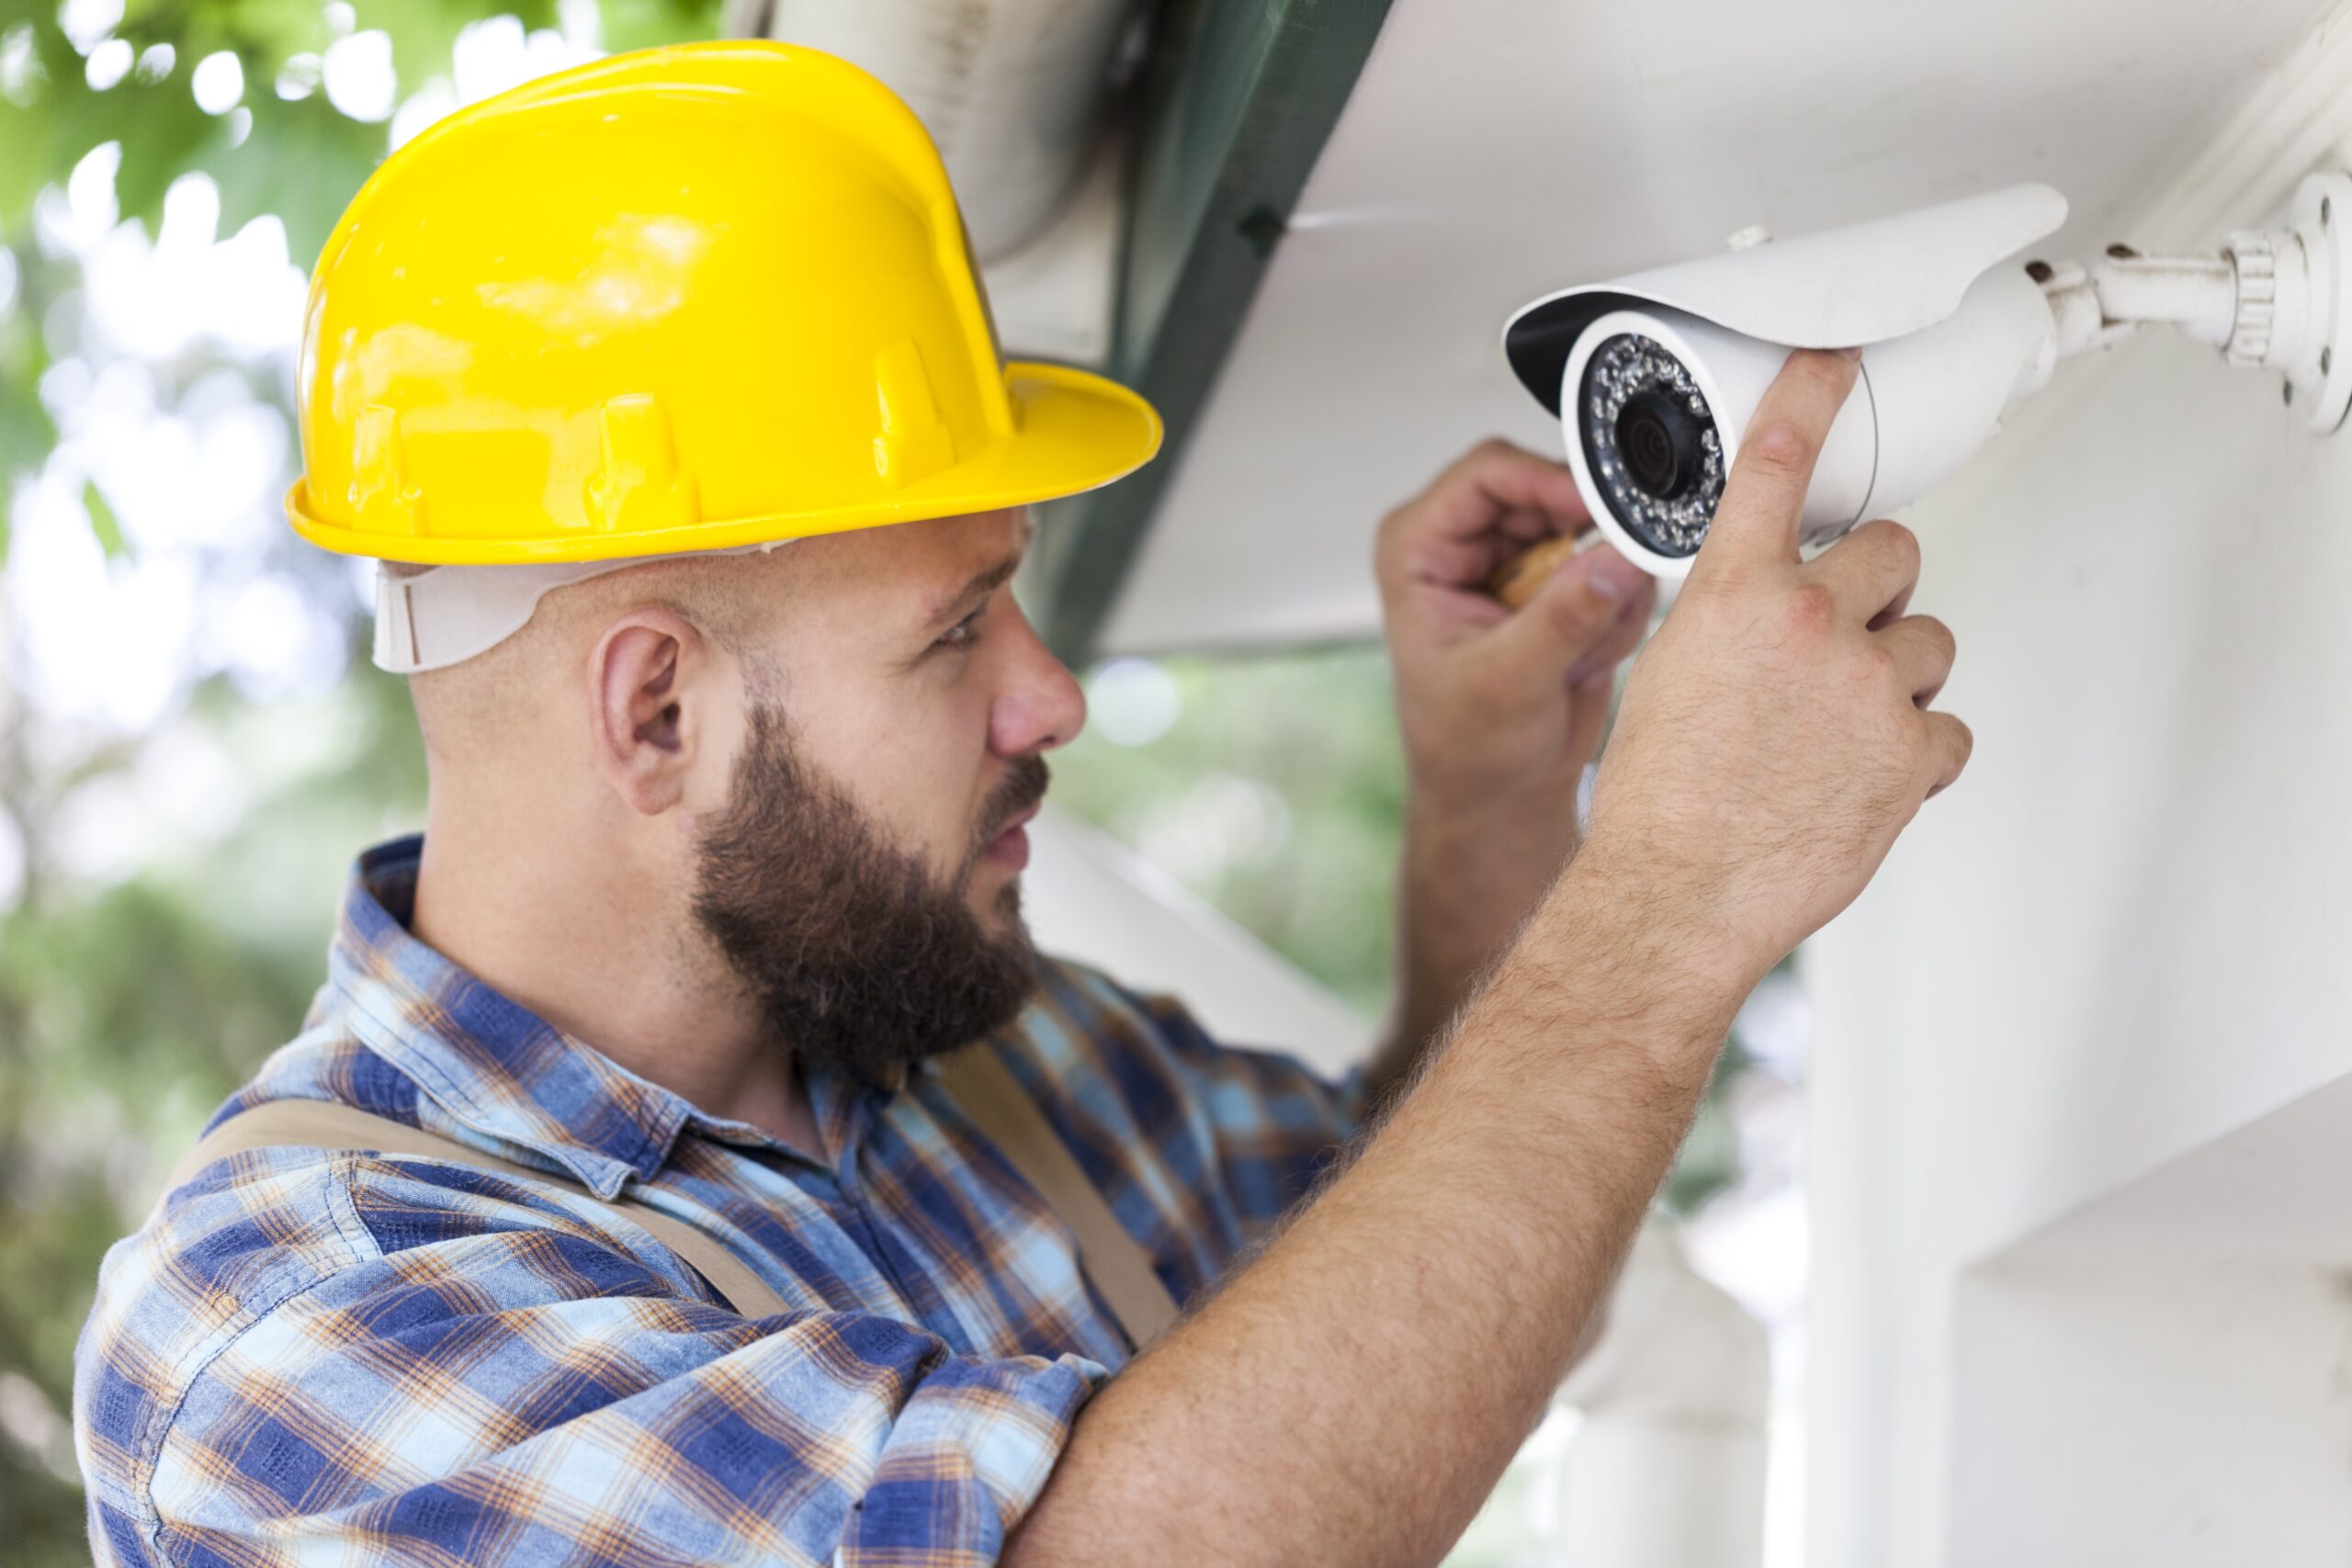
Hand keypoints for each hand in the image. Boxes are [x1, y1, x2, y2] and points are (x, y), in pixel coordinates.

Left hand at [1374, 439, 1656, 821]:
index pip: (1489, 473)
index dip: (1549, 482)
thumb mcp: (1508, 683)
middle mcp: (1467, 542)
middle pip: (1551, 492)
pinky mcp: (1562, 583)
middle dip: (1586, 551)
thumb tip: (1613, 560)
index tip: (1601, 512)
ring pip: (1594, 530)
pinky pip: (1617, 568)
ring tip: (1576, 658)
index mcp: (1420, 547)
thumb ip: (1561, 618)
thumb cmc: (1466, 747)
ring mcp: (1519, 560)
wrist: (1500, 795)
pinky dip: (1616, 616)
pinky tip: (1583, 663)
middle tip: (1607, 602)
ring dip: (1603, 596)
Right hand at [1580, 350, 1971, 989]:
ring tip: (1837, 734)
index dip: (1810, 396)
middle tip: (1836, 647)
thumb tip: (1772, 611)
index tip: (1834, 362)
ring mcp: (1870, 687)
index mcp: (1734, 594)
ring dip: (1897, 678)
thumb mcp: (1668, 675)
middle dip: (1875, 592)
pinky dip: (1916, 756)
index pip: (1778, 463)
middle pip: (1894, 550)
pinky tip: (1860, 781)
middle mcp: (1810, 623)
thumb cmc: (1658, 802)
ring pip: (1931, 642)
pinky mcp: (1913, 753)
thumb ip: (1731, 620)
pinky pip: (1948, 731)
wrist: (1677, 893)